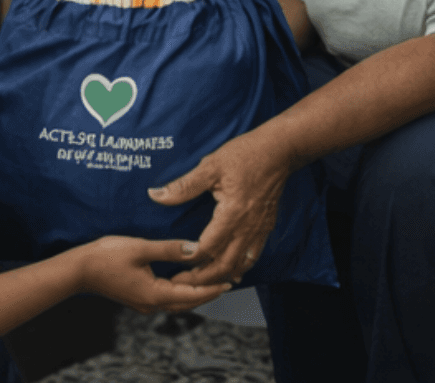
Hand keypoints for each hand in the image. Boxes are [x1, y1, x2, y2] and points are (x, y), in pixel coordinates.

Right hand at [80, 236, 231, 312]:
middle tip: (227, 280)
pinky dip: (181, 289)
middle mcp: (152, 303)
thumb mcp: (140, 248)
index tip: (230, 282)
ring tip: (211, 279)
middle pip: (187, 301)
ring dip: (195, 291)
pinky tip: (185, 277)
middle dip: (208, 292)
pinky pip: (167, 296)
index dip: (212, 288)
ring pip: (178, 300)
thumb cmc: (107, 256)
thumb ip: (169, 249)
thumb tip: (196, 249)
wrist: (80, 269)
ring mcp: (144, 302)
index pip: (192, 295)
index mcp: (155, 294)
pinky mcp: (139, 296)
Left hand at [148, 127, 290, 285]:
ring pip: (241, 265)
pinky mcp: (266, 227)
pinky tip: (230, 270)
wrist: (278, 151)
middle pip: (225, 265)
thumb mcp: (210, 166)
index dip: (190, 259)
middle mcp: (247, 227)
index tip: (174, 264)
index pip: (208, 247)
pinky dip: (240, 267)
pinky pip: (253, 256)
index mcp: (232, 213)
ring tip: (202, 282)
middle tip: (184, 283)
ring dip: (221, 277)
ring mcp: (259, 229)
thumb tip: (156, 195)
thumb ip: (184, 185)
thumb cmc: (245, 154)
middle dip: (203, 279)